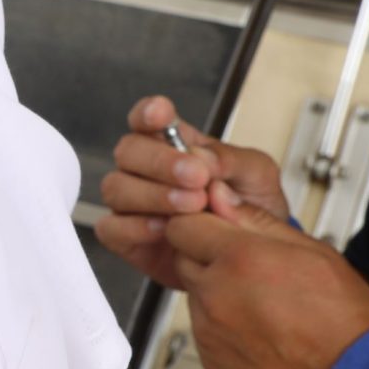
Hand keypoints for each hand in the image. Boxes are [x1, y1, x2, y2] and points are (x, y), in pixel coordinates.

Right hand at [96, 94, 289, 288]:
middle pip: (128, 150)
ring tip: (193, 206)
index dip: (148, 112)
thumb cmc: (248, 210)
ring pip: (116, 188)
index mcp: (173, 144)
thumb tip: (203, 157)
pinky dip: (136, 227)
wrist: (247, 256)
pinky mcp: (124, 236)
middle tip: (196, 177)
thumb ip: (232, 159)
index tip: (161, 114)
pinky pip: (111, 227)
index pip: (148, 118)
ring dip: (153, 195)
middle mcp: (145, 170)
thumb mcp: (257, 175)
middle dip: (160, 162)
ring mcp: (131, 202)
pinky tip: (166, 229)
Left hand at [164, 183, 368, 368]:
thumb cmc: (345, 320)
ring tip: (264, 305)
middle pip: (182, 259)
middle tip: (250, 268)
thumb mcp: (313, 251)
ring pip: (194, 296)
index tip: (218, 229)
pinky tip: (259, 330)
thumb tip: (222, 199)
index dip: (201, 224)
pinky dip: (222, 327)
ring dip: (217, 293)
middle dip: (207, 256)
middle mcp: (215, 295)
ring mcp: (209, 331)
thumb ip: (256, 220)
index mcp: (239, 260)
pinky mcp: (210, 360)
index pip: (182, 225)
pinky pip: (203, 331)